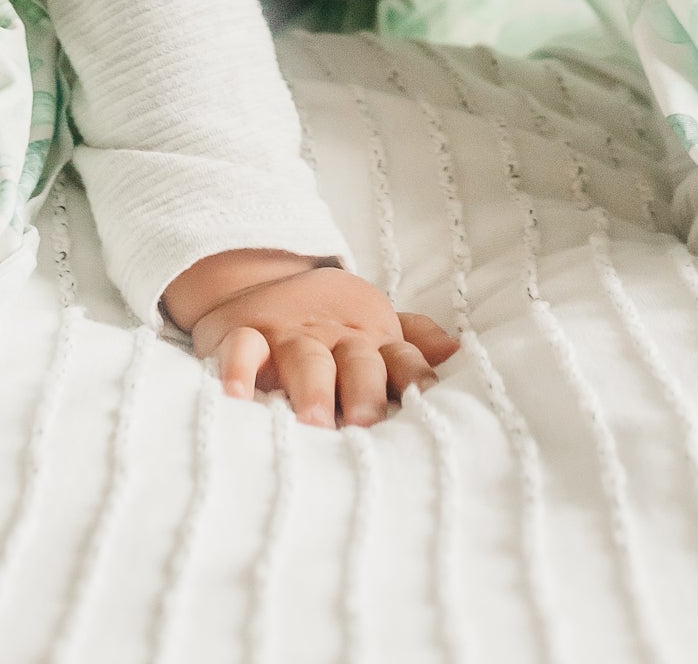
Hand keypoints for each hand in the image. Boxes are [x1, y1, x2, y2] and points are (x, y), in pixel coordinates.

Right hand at [165, 250, 458, 427]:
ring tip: (316, 421)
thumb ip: (414, 344)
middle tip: (369, 422)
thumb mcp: (375, 326)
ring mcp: (289, 334)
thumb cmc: (329, 322)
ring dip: (312, 386)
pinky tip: (237, 395)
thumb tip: (459, 354)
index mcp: (369, 339)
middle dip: (364, 390)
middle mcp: (333, 337)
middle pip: (356, 360)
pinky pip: (241, 348)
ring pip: (305, 357)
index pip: (401, 359)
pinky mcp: (244, 333)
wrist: (259, 275)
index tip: (428, 404)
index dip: (416, 379)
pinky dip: (238, 368)